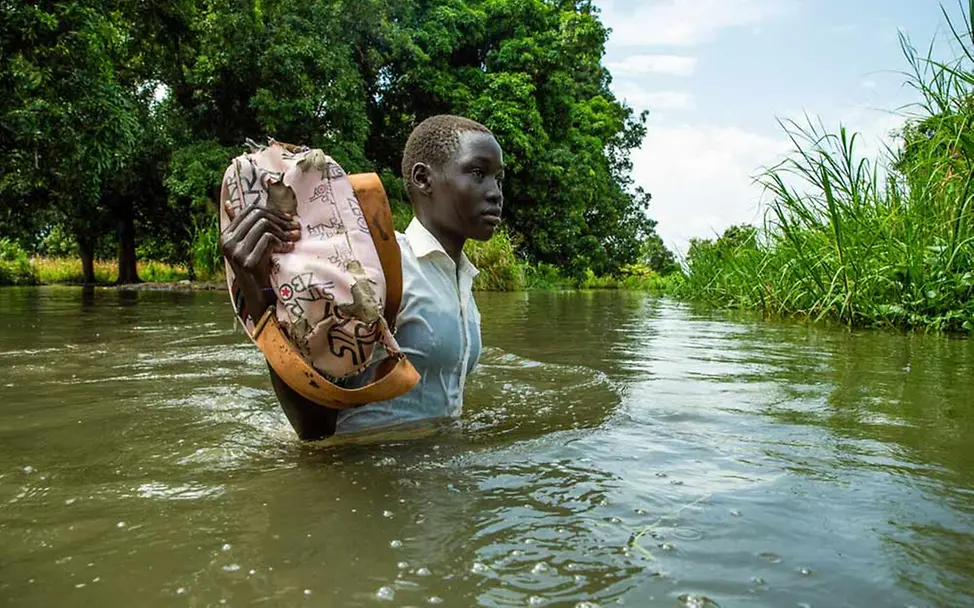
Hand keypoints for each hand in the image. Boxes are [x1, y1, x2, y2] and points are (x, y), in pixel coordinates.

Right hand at [220, 200, 300, 322]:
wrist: (258, 298)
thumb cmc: (258, 270)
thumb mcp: (249, 247)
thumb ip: (244, 228)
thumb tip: (230, 203)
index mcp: (226, 236)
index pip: (250, 210)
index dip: (273, 211)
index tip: (289, 219)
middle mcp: (227, 242)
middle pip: (258, 215)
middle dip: (281, 220)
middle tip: (296, 227)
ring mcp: (236, 253)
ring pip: (264, 225)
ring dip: (284, 231)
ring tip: (295, 238)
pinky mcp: (248, 262)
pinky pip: (269, 240)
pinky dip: (283, 243)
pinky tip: (289, 249)